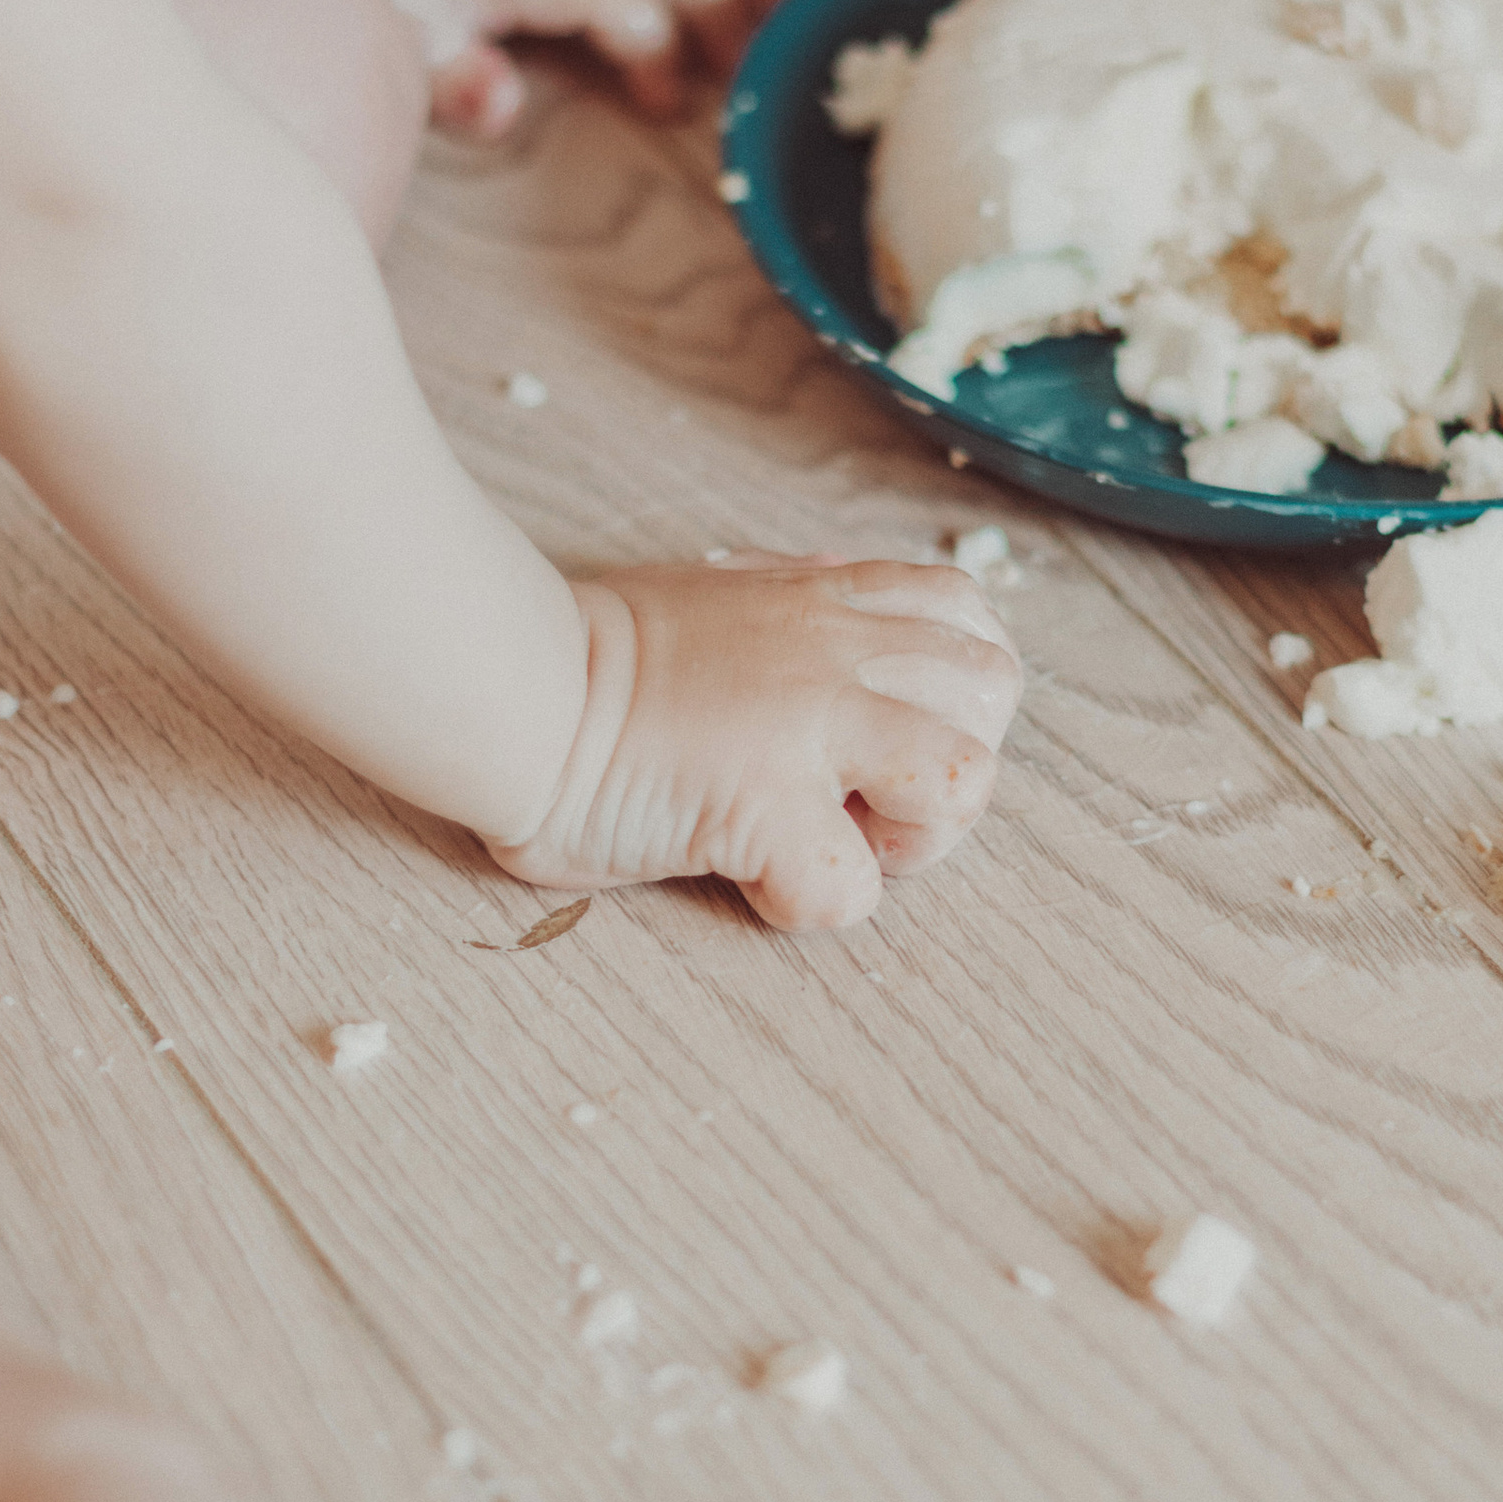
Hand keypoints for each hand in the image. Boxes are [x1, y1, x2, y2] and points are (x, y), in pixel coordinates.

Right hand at [489, 558, 1023, 930]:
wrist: (507, 688)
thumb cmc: (583, 658)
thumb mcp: (715, 597)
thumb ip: (792, 604)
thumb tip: (841, 598)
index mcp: (825, 598)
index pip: (970, 615)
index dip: (953, 689)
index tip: (887, 730)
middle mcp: (836, 650)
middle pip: (995, 695)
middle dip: (953, 766)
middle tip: (866, 800)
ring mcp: (810, 725)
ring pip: (964, 783)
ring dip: (910, 838)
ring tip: (827, 838)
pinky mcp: (765, 807)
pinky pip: (852, 889)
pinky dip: (806, 904)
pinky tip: (746, 876)